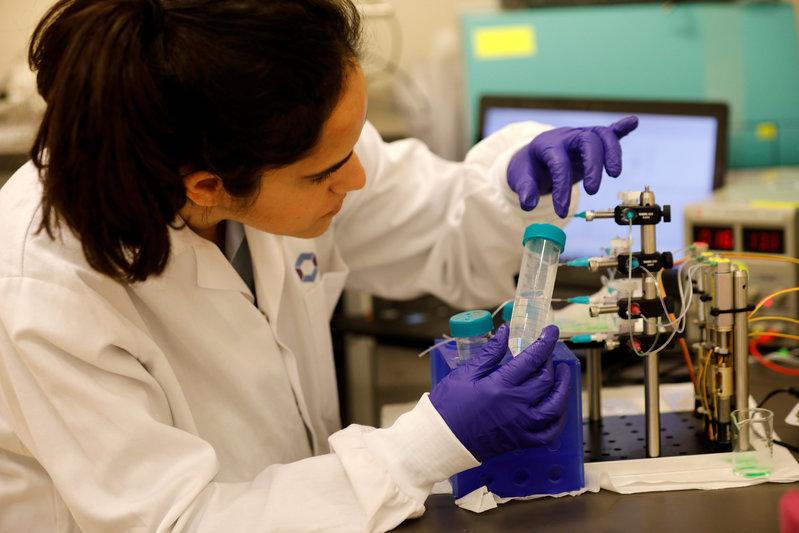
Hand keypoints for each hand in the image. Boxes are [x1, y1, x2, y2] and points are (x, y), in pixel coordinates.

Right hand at [429, 324, 570, 461]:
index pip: (532, 358)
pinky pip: (549, 433)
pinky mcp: (520, 440)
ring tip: (561, 376)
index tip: (551, 331)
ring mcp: (521, 425)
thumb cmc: (449, 405)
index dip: (546, 342)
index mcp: (501, 385)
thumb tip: (505, 332)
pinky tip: (558, 408)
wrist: (442, 439)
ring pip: (555, 406)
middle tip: (547, 354)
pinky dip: (559, 420)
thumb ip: (490, 353)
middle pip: (546, 380)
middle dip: (551, 363)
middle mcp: (516, 405)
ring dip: (563, 389)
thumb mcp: (466, 373)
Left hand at [507, 116, 638, 217]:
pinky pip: (609, 131)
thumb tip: (528, 205)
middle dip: (593, 166)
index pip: (558, 163)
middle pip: (586, 141)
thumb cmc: (531, 167)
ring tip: (615, 174)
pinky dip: (622, 128)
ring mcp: (581, 136)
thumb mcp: (521, 178)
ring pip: (601, 135)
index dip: (561, 188)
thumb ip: (525, 189)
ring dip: (612, 152)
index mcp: (547, 145)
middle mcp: (567, 137)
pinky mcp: (592, 140)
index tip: (561, 210)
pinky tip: (633, 122)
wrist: (534, 156)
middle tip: (592, 191)